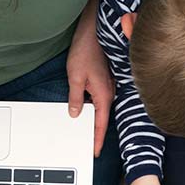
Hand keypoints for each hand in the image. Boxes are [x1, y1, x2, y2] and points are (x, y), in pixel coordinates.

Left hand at [67, 0, 114, 157]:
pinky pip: (99, 99)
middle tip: (87, 146)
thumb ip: (75, 98)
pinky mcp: (104, 81)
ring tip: (83, 131)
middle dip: (95, 133)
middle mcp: (109, 93)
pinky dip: (92, 107)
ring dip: (93, 119)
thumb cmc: (86, 50)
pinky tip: (83, 109)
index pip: (100, 124)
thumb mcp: (75, 77)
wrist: (93, 32)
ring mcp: (107, 87)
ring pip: (100, 109)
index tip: (94, 152)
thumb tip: (75, 113)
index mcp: (103, 95)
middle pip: (102, 119)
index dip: (96, 140)